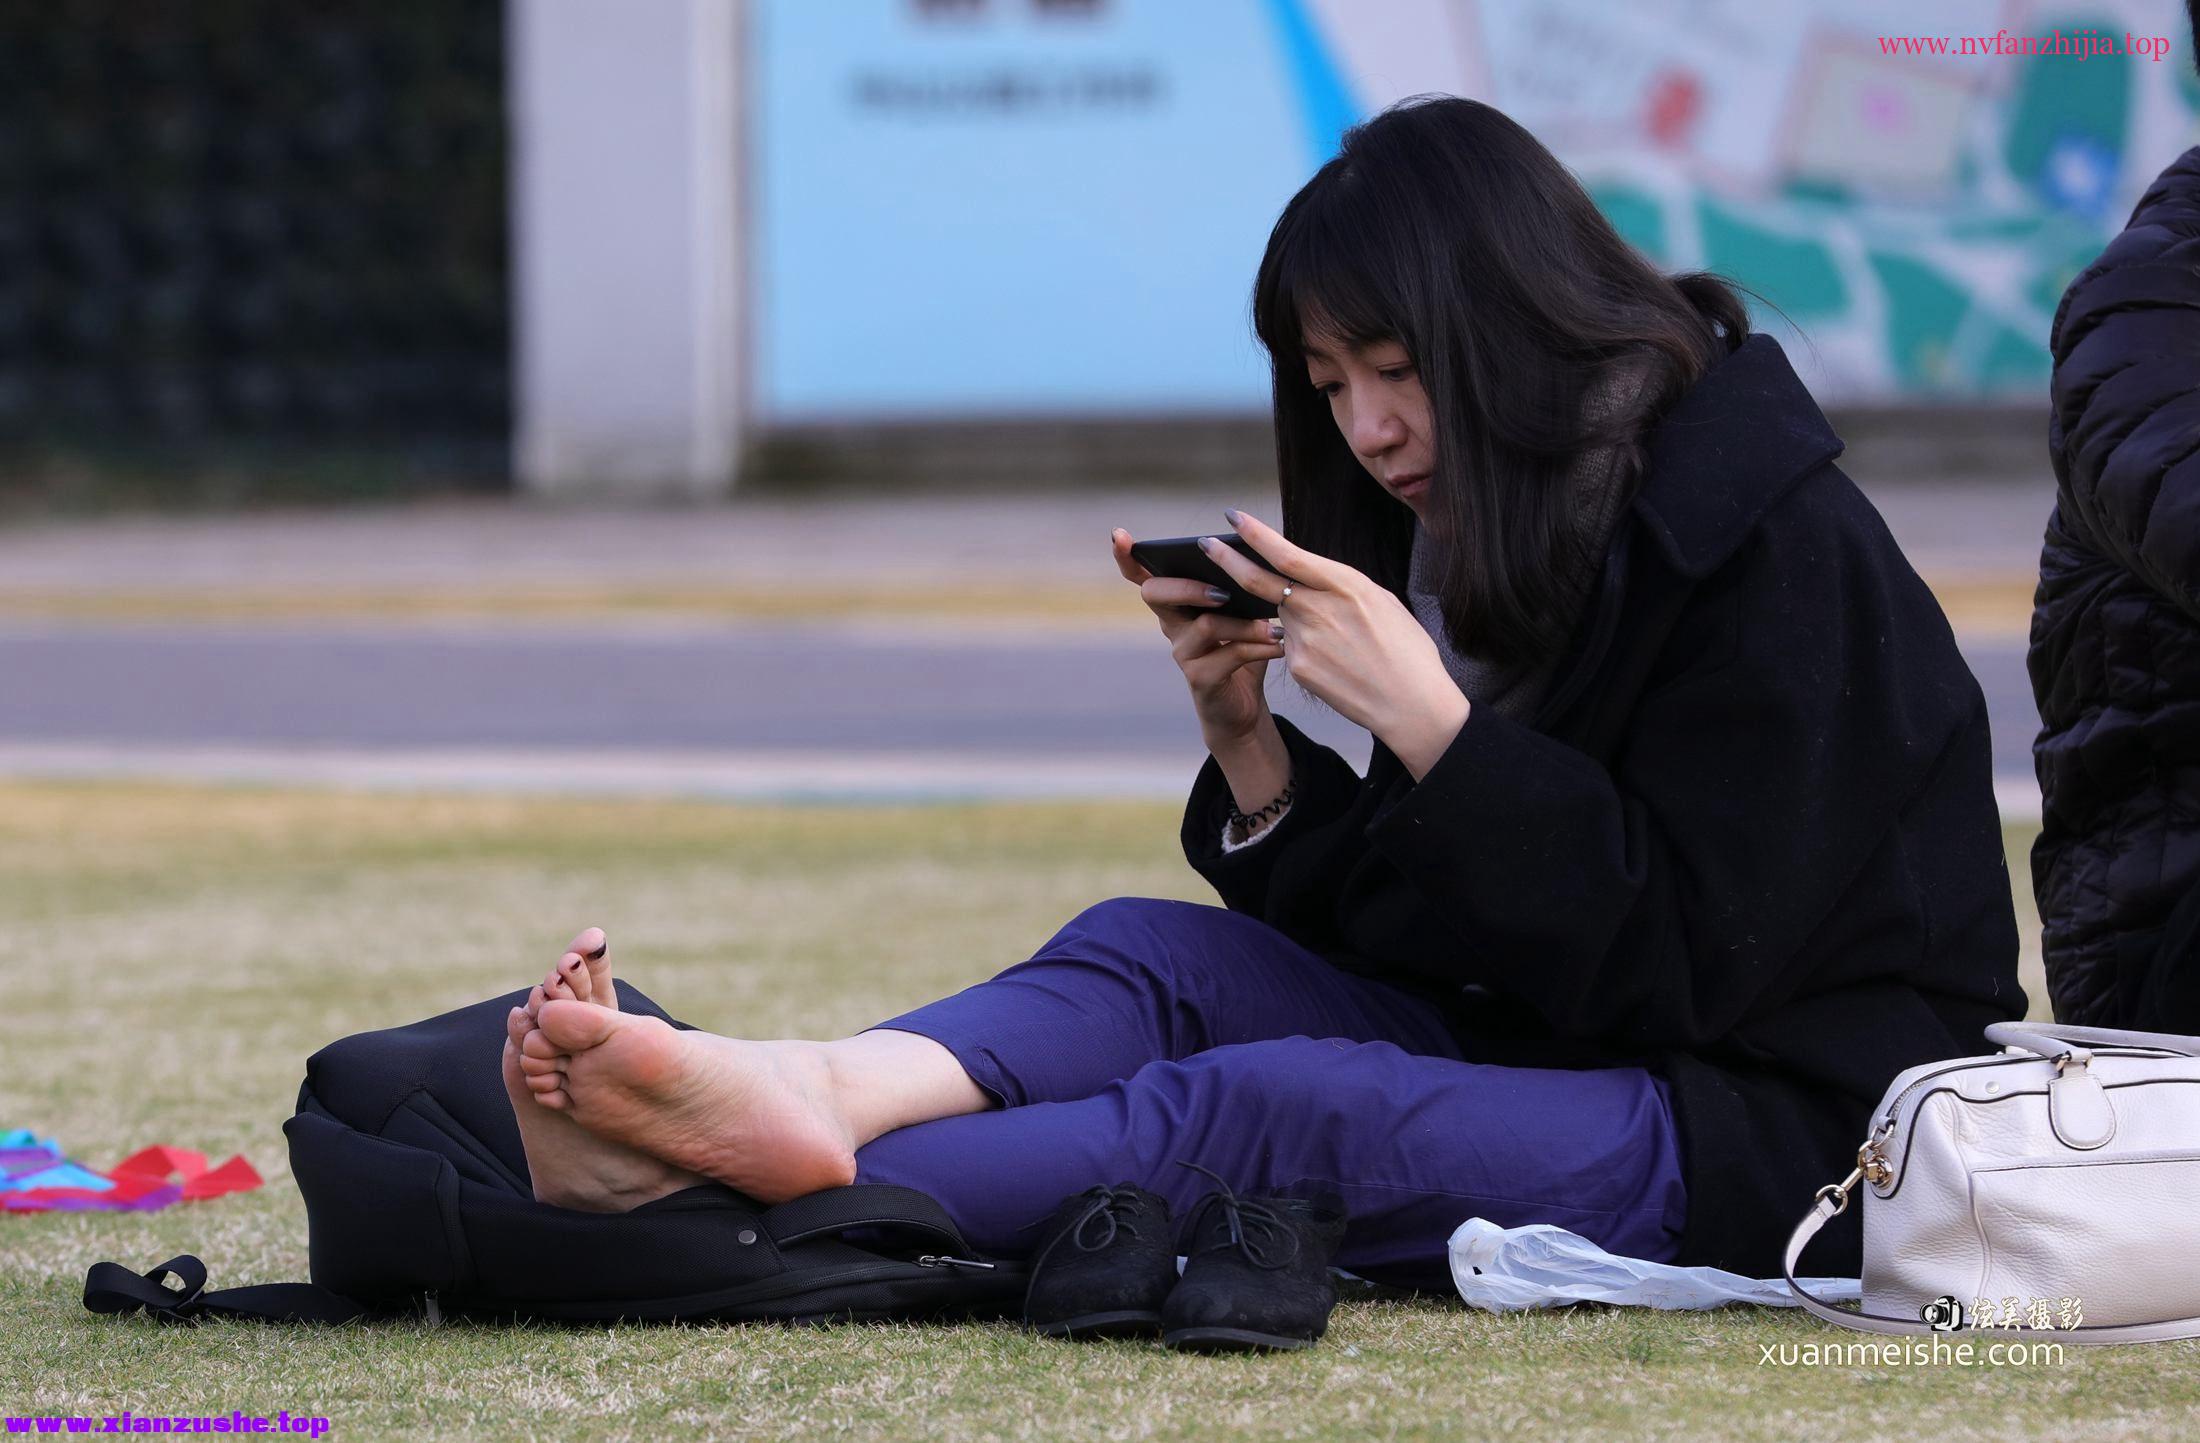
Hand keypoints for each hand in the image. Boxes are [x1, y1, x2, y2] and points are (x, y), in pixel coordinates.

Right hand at [1111, 526, 1283, 747]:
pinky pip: (1229, 655)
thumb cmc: (1242, 651)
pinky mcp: (1200, 678)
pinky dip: (1258, 648)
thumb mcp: (1241, 614)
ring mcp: (1182, 653)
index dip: (1127, 558)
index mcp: (1177, 604)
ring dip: (1243, 625)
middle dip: (1187, 586)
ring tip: (1274, 627)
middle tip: (1224, 591)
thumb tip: (1260, 553)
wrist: (1243, 708)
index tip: (1119, 535)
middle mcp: (1171, 626)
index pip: (1143, 577)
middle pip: (1156, 594)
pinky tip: (1279, 645)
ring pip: (1204, 625)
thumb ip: (1241, 587)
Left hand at [1198, 510, 1470, 776]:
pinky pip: (1292, 648)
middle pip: (1259, 581)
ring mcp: (1304, 640)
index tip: (1233, 517)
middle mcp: (1318, 609)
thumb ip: (1341, 587)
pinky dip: (1307, 648)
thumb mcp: (1383, 603)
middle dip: (1228, 560)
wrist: (1411, 705)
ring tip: (1338, 637)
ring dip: (1294, 618)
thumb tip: (1314, 579)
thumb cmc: (1406, 650)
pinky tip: (1337, 663)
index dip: (1256, 535)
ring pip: (1282, 618)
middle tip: (1207, 545)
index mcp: (1345, 585)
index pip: (1288, 554)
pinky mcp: (1298, 668)